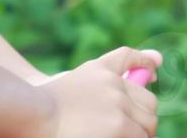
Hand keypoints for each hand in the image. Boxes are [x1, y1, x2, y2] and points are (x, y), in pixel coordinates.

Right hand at [26, 46, 159, 137]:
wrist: (34, 114)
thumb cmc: (45, 103)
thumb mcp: (74, 86)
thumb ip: (103, 80)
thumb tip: (152, 67)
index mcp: (98, 69)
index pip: (127, 58)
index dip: (143, 63)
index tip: (151, 71)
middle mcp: (113, 83)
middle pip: (148, 99)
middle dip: (144, 115)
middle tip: (134, 130)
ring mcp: (119, 103)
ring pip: (148, 123)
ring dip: (142, 134)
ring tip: (124, 137)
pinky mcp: (120, 126)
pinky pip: (140, 137)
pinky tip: (116, 137)